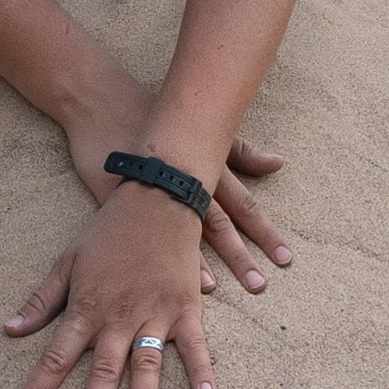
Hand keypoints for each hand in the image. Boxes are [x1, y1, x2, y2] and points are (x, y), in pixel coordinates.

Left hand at [5, 182, 214, 388]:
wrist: (155, 198)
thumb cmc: (107, 231)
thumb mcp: (67, 261)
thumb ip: (41, 300)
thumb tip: (10, 330)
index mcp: (86, 307)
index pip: (56, 356)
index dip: (39, 388)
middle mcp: (118, 316)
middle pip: (102, 370)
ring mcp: (154, 312)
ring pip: (146, 362)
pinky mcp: (185, 306)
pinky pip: (194, 343)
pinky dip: (202, 369)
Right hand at [63, 89, 291, 296]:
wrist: (102, 101)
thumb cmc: (156, 114)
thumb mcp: (202, 130)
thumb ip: (242, 153)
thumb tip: (279, 163)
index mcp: (207, 168)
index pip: (244, 206)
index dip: (265, 232)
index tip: (286, 259)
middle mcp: (186, 183)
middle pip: (221, 225)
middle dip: (242, 256)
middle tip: (260, 285)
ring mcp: (154, 192)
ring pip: (185, 230)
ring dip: (204, 261)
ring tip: (220, 288)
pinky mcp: (123, 199)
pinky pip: (145, 231)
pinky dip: (161, 252)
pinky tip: (169, 273)